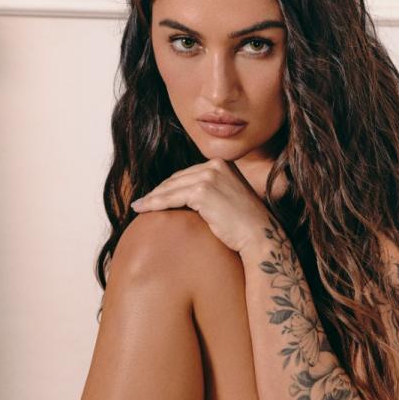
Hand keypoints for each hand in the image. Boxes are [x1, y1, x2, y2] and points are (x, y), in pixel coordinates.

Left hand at [130, 157, 273, 255]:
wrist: (259, 235)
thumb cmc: (244, 224)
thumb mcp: (229, 198)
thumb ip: (213, 191)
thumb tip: (188, 197)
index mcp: (223, 163)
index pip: (188, 173)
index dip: (170, 186)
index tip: (156, 196)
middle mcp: (216, 165)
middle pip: (178, 178)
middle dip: (159, 191)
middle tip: (142, 202)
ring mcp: (209, 176)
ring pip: (171, 187)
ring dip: (152, 198)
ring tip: (138, 207)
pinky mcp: (202, 191)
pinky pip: (171, 198)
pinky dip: (154, 204)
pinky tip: (143, 210)